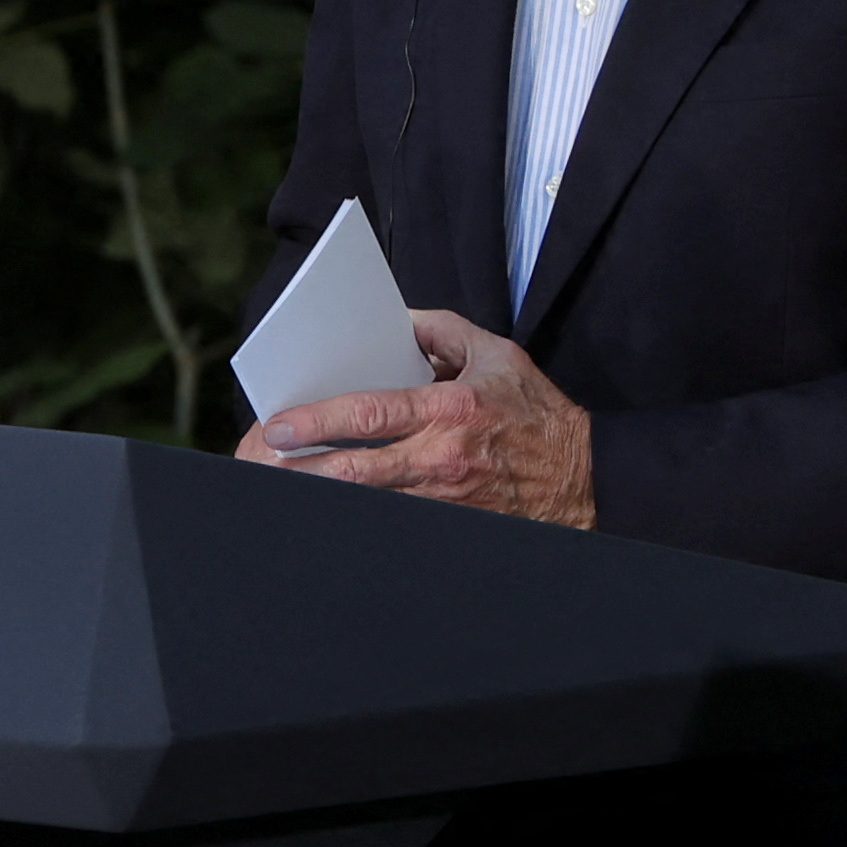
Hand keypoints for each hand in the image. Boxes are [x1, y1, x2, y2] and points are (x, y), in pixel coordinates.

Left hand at [233, 307, 595, 527]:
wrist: (585, 479)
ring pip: (365, 501)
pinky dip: (357, 510)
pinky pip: (390, 520)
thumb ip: (441, 330)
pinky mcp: (450, 525)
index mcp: (452, 409)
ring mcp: (444, 500)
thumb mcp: (498, 354)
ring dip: (319, 494)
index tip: (277, 425)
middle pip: (353, 471)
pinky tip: (327, 503)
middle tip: (261, 462)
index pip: (369, 413)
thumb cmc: (538, 414)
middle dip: (299, 469)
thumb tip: (393, 320)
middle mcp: (442, 458)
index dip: (317, 420)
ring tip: (280, 485)